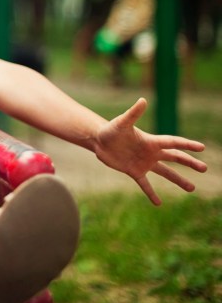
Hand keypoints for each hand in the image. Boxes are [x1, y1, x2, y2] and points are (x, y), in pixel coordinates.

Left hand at [93, 98, 207, 204]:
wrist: (98, 140)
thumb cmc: (110, 129)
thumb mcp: (121, 122)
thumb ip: (133, 113)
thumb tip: (143, 100)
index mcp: (151, 141)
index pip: (173, 143)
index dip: (187, 145)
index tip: (201, 148)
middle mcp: (151, 152)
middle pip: (174, 158)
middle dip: (189, 162)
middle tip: (204, 168)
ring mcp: (144, 163)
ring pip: (165, 172)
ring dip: (178, 180)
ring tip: (192, 188)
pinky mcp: (134, 171)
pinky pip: (145, 184)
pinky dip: (151, 193)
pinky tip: (158, 203)